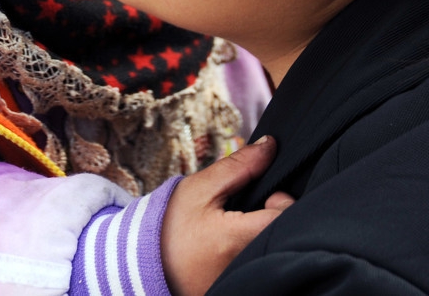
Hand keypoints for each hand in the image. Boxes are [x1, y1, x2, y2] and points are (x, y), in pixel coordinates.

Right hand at [160, 136, 294, 295]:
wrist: (142, 265)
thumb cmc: (169, 227)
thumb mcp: (200, 189)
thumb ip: (238, 166)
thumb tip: (270, 146)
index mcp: (238, 240)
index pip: (287, 219)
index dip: (283, 202)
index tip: (268, 196)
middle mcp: (246, 267)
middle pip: (283, 237)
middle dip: (274, 219)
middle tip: (254, 212)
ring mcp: (242, 281)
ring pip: (272, 251)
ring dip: (263, 235)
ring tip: (241, 228)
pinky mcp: (237, 288)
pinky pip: (258, 266)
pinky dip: (252, 253)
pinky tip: (234, 246)